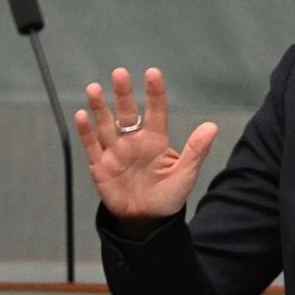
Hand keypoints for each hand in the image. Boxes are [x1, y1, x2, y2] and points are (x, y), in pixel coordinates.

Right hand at [75, 68, 217, 232]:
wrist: (147, 220)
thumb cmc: (168, 195)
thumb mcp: (185, 174)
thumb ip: (196, 150)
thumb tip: (212, 126)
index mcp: (156, 140)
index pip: (156, 112)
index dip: (154, 93)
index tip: (152, 74)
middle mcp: (134, 141)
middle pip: (127, 113)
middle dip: (123, 94)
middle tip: (120, 73)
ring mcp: (115, 152)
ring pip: (106, 125)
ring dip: (100, 107)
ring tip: (95, 89)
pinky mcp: (100, 165)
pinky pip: (92, 146)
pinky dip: (86, 131)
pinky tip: (82, 115)